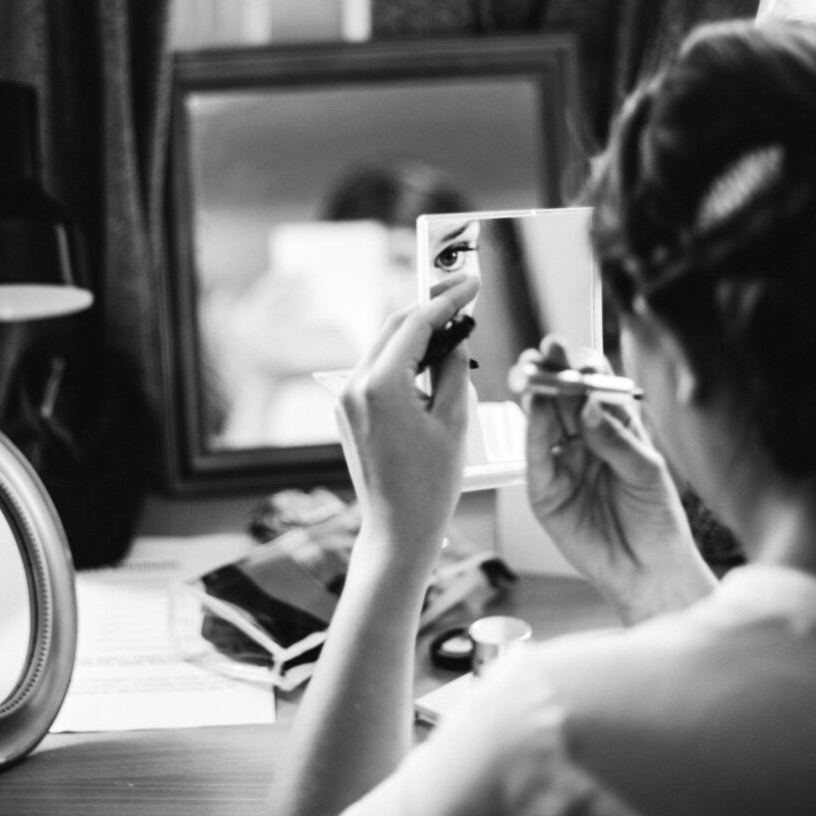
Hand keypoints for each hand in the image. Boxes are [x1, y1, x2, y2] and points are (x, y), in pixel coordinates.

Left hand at [338, 274, 480, 572]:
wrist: (397, 531)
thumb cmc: (429, 486)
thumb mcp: (454, 422)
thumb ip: (454, 370)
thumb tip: (456, 338)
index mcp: (380, 386)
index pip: (416, 323)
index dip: (446, 299)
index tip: (470, 284)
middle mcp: (354, 387)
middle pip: (393, 327)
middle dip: (429, 308)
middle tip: (462, 294)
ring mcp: (345, 400)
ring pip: (383, 348)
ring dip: (416, 334)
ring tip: (453, 329)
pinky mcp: (347, 413)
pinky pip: (375, 372)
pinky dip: (402, 360)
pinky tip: (429, 363)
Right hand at [521, 337, 713, 622]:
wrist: (649, 569)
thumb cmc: (658, 520)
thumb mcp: (647, 471)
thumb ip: (616, 439)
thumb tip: (587, 406)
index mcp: (614, 428)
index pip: (593, 388)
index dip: (583, 368)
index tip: (579, 357)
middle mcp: (584, 440)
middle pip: (561, 397)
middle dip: (551, 371)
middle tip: (546, 353)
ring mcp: (563, 463)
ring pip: (542, 419)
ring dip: (535, 393)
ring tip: (532, 373)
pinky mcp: (545, 489)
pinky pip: (536, 453)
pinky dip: (532, 429)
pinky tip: (534, 408)